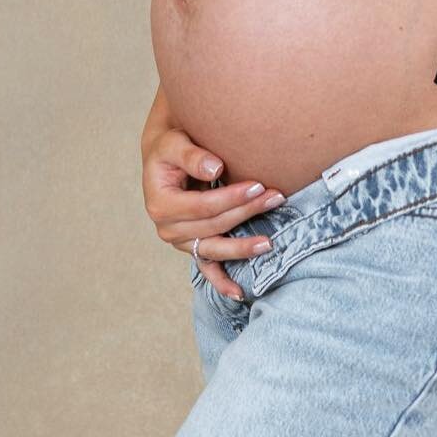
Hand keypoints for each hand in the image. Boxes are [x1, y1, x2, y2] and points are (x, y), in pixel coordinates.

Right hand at [140, 118, 283, 298]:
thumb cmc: (170, 148)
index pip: (203, 206)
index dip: (231, 198)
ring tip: (269, 242)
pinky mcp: (192, 246)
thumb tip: (216, 168)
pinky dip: (222, 282)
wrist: (165, 158)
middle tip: (276, 197)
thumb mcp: (174, 143)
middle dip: (246, 213)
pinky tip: (240, 294)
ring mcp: (180, 241)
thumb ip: (192, 156)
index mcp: (160, 204)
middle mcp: (167, 228)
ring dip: (242, 247)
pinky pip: (207, 268)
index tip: (258, 185)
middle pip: (214, 226)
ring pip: (215, 249)